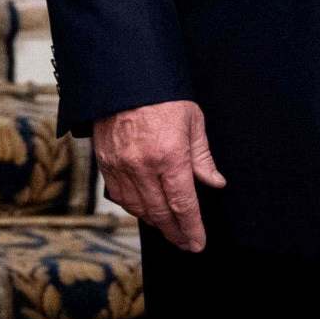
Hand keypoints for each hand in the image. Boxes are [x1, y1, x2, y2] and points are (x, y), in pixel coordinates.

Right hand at [95, 100, 226, 252]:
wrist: (123, 75)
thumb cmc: (162, 95)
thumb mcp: (192, 121)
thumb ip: (202, 156)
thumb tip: (215, 182)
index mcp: (169, 155)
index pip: (182, 205)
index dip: (191, 229)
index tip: (197, 243)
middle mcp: (142, 165)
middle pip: (159, 213)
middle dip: (175, 232)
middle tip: (185, 243)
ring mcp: (120, 164)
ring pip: (137, 208)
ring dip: (154, 222)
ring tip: (168, 227)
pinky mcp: (104, 160)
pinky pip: (118, 195)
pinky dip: (132, 207)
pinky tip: (144, 208)